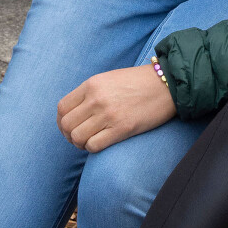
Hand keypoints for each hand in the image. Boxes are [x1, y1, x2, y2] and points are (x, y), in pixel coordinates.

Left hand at [58, 65, 176, 153]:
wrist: (166, 84)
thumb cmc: (138, 82)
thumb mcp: (109, 79)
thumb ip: (90, 93)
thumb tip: (75, 113)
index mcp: (92, 84)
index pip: (62, 108)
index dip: (62, 122)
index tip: (69, 127)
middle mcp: (97, 98)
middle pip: (67, 125)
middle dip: (69, 135)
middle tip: (79, 137)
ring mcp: (108, 114)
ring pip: (77, 137)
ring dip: (80, 143)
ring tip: (90, 141)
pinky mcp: (121, 128)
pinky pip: (94, 145)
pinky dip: (93, 148)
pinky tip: (101, 143)